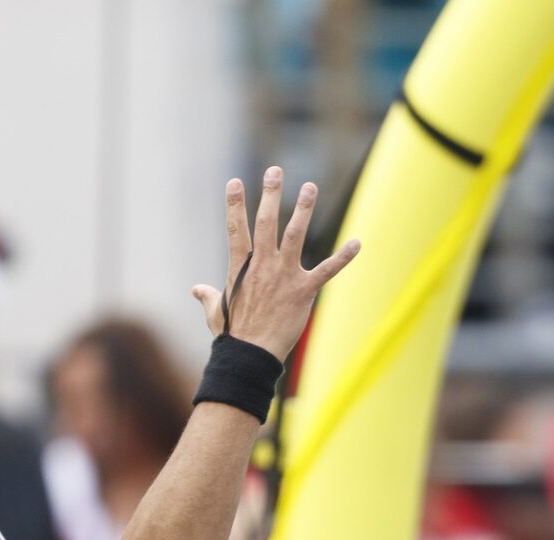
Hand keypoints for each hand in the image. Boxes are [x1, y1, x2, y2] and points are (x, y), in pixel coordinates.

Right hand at [191, 169, 361, 359]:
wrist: (251, 355)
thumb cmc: (233, 334)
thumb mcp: (215, 311)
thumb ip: (208, 295)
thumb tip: (196, 289)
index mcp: (241, 267)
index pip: (236, 229)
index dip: (235, 204)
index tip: (235, 181)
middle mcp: (263, 265)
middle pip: (267, 222)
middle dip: (271, 194)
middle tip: (275, 171)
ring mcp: (284, 276)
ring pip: (295, 235)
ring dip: (304, 209)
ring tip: (310, 187)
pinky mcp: (304, 290)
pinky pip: (327, 270)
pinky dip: (344, 257)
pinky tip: (357, 243)